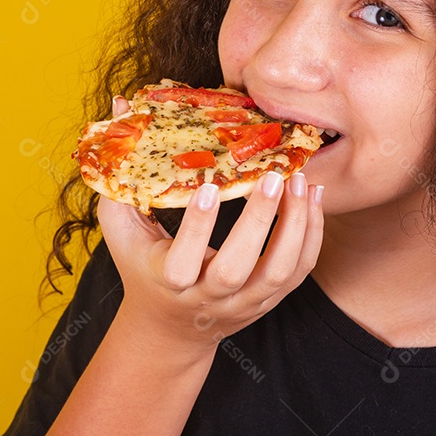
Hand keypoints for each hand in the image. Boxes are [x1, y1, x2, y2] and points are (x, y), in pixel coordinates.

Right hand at [97, 95, 324, 352]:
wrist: (171, 329)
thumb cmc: (143, 265)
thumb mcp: (122, 229)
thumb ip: (122, 174)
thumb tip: (123, 106)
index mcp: (169, 282)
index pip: (182, 263)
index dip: (197, 228)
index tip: (210, 187)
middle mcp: (208, 298)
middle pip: (237, 269)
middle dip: (259, 222)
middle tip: (273, 175)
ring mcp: (244, 303)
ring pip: (279, 271)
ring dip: (295, 224)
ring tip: (300, 180)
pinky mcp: (271, 300)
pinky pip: (300, 270)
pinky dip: (312, 234)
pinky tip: (312, 196)